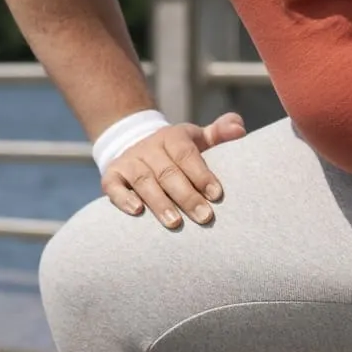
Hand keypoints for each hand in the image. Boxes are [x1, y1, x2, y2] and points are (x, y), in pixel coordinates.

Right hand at [103, 112, 245, 228]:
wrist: (134, 144)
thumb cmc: (176, 151)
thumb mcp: (196, 138)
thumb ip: (219, 133)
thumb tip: (240, 128)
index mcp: (171, 137)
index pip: (187, 154)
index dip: (201, 174)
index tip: (216, 195)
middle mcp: (149, 147)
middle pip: (167, 172)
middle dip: (186, 196)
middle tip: (204, 217)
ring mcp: (129, 161)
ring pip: (143, 181)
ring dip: (159, 202)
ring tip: (174, 223)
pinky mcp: (111, 175)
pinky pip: (114, 186)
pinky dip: (123, 198)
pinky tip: (137, 212)